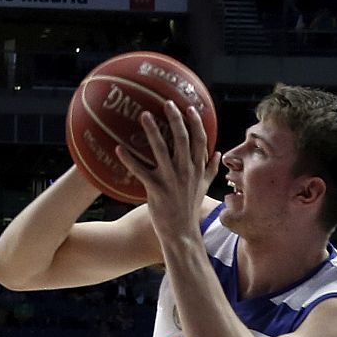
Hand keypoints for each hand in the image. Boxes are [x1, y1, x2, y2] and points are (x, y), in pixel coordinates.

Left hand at [116, 100, 218, 244]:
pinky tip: (118, 148)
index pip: (200, 140)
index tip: (189, 108)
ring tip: (144, 115)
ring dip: (152, 131)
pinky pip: (141, 171)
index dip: (195, 123)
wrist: (181, 233)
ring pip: (162, 149)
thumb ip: (210, 169)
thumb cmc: (189, 209)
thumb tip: (218, 152)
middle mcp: (186, 171)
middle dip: (175, 118)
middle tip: (167, 103)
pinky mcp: (155, 189)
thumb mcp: (204, 187)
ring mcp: (171, 180)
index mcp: (197, 169)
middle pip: (182, 138)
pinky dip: (129, 159)